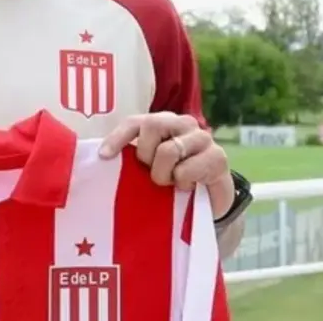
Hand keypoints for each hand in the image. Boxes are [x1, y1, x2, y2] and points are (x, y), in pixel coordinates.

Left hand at [99, 112, 234, 218]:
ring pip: (169, 150)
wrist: (210, 200)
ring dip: (164, 174)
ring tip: (172, 182)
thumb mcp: (150, 168)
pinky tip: (188, 186)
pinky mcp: (218, 157)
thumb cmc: (174, 181)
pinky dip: (182, 182)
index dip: (118, 137)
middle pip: (152, 126)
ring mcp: (202, 137)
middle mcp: (182, 123)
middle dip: (146, 156)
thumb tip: (104, 159)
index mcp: (162, 123)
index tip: (104, 155)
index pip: (135, 121)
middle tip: (153, 174)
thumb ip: (133, 159)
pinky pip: (187, 169)